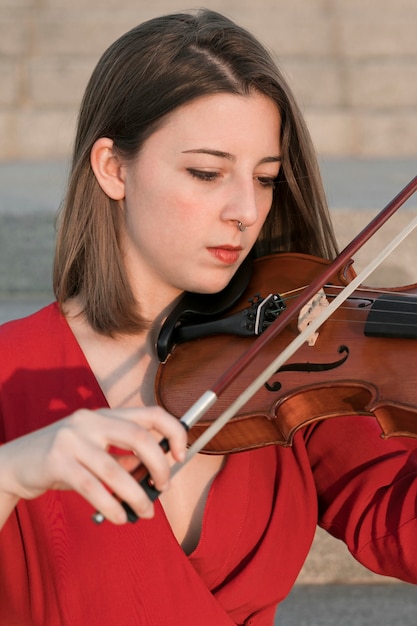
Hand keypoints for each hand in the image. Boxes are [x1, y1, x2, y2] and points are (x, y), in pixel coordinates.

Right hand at [0, 406, 186, 525]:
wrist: (15, 463)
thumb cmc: (63, 459)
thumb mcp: (95, 450)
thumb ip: (123, 456)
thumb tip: (156, 471)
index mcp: (104, 414)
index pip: (150, 413)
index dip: (173, 431)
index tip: (181, 454)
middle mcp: (90, 420)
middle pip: (139, 437)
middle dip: (159, 465)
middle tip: (164, 486)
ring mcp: (72, 439)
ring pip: (115, 470)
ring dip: (137, 495)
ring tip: (145, 512)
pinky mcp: (56, 462)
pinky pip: (93, 489)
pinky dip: (112, 506)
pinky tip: (119, 517)